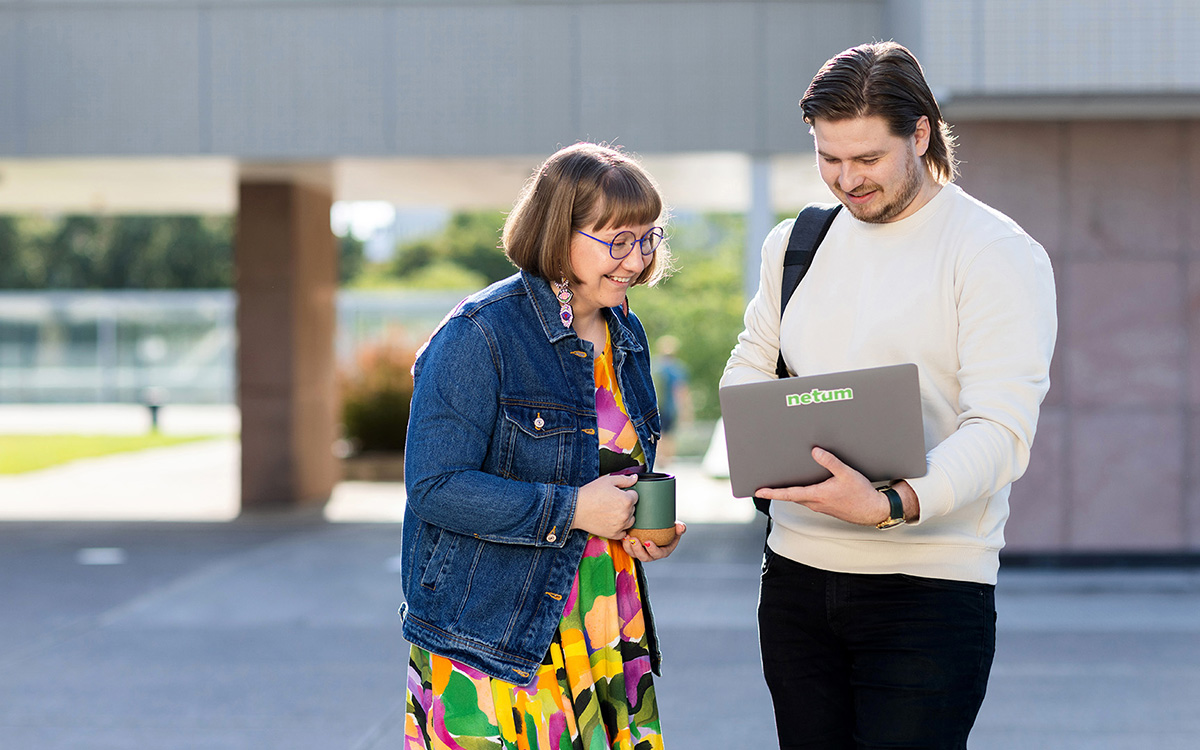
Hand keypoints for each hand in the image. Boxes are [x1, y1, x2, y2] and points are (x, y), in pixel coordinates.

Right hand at [571, 473, 638, 539]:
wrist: (576, 509)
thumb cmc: (590, 494)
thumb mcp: (607, 480)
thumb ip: (624, 479)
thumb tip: (635, 478)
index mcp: (626, 500)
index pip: (635, 496)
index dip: (627, 493)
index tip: (618, 494)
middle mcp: (625, 514)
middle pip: (633, 508)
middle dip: (626, 504)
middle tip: (612, 501)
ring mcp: (620, 525)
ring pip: (630, 520)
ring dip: (625, 516)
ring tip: (612, 511)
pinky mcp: (613, 534)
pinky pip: (623, 533)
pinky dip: (620, 528)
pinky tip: (612, 521)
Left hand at [624, 522, 686, 561]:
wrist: (658, 527)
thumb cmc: (669, 529)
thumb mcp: (676, 528)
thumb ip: (680, 528)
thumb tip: (680, 527)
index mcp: (663, 551)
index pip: (658, 554)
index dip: (652, 550)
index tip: (647, 542)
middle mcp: (651, 555)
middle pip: (644, 557)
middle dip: (638, 550)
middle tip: (634, 539)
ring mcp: (642, 553)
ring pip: (634, 554)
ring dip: (629, 547)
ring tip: (627, 537)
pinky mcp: (634, 549)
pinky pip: (628, 549)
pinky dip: (625, 543)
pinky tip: (624, 535)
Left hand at [754, 447, 890, 525]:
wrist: (873, 511)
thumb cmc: (861, 495)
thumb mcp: (846, 474)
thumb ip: (830, 462)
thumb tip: (815, 451)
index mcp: (817, 495)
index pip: (789, 494)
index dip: (772, 492)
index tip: (759, 491)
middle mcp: (815, 503)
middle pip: (790, 496)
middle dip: (776, 491)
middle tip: (762, 486)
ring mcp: (820, 506)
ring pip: (799, 498)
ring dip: (788, 492)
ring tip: (778, 484)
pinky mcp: (826, 506)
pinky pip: (808, 499)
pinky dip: (800, 493)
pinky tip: (802, 486)